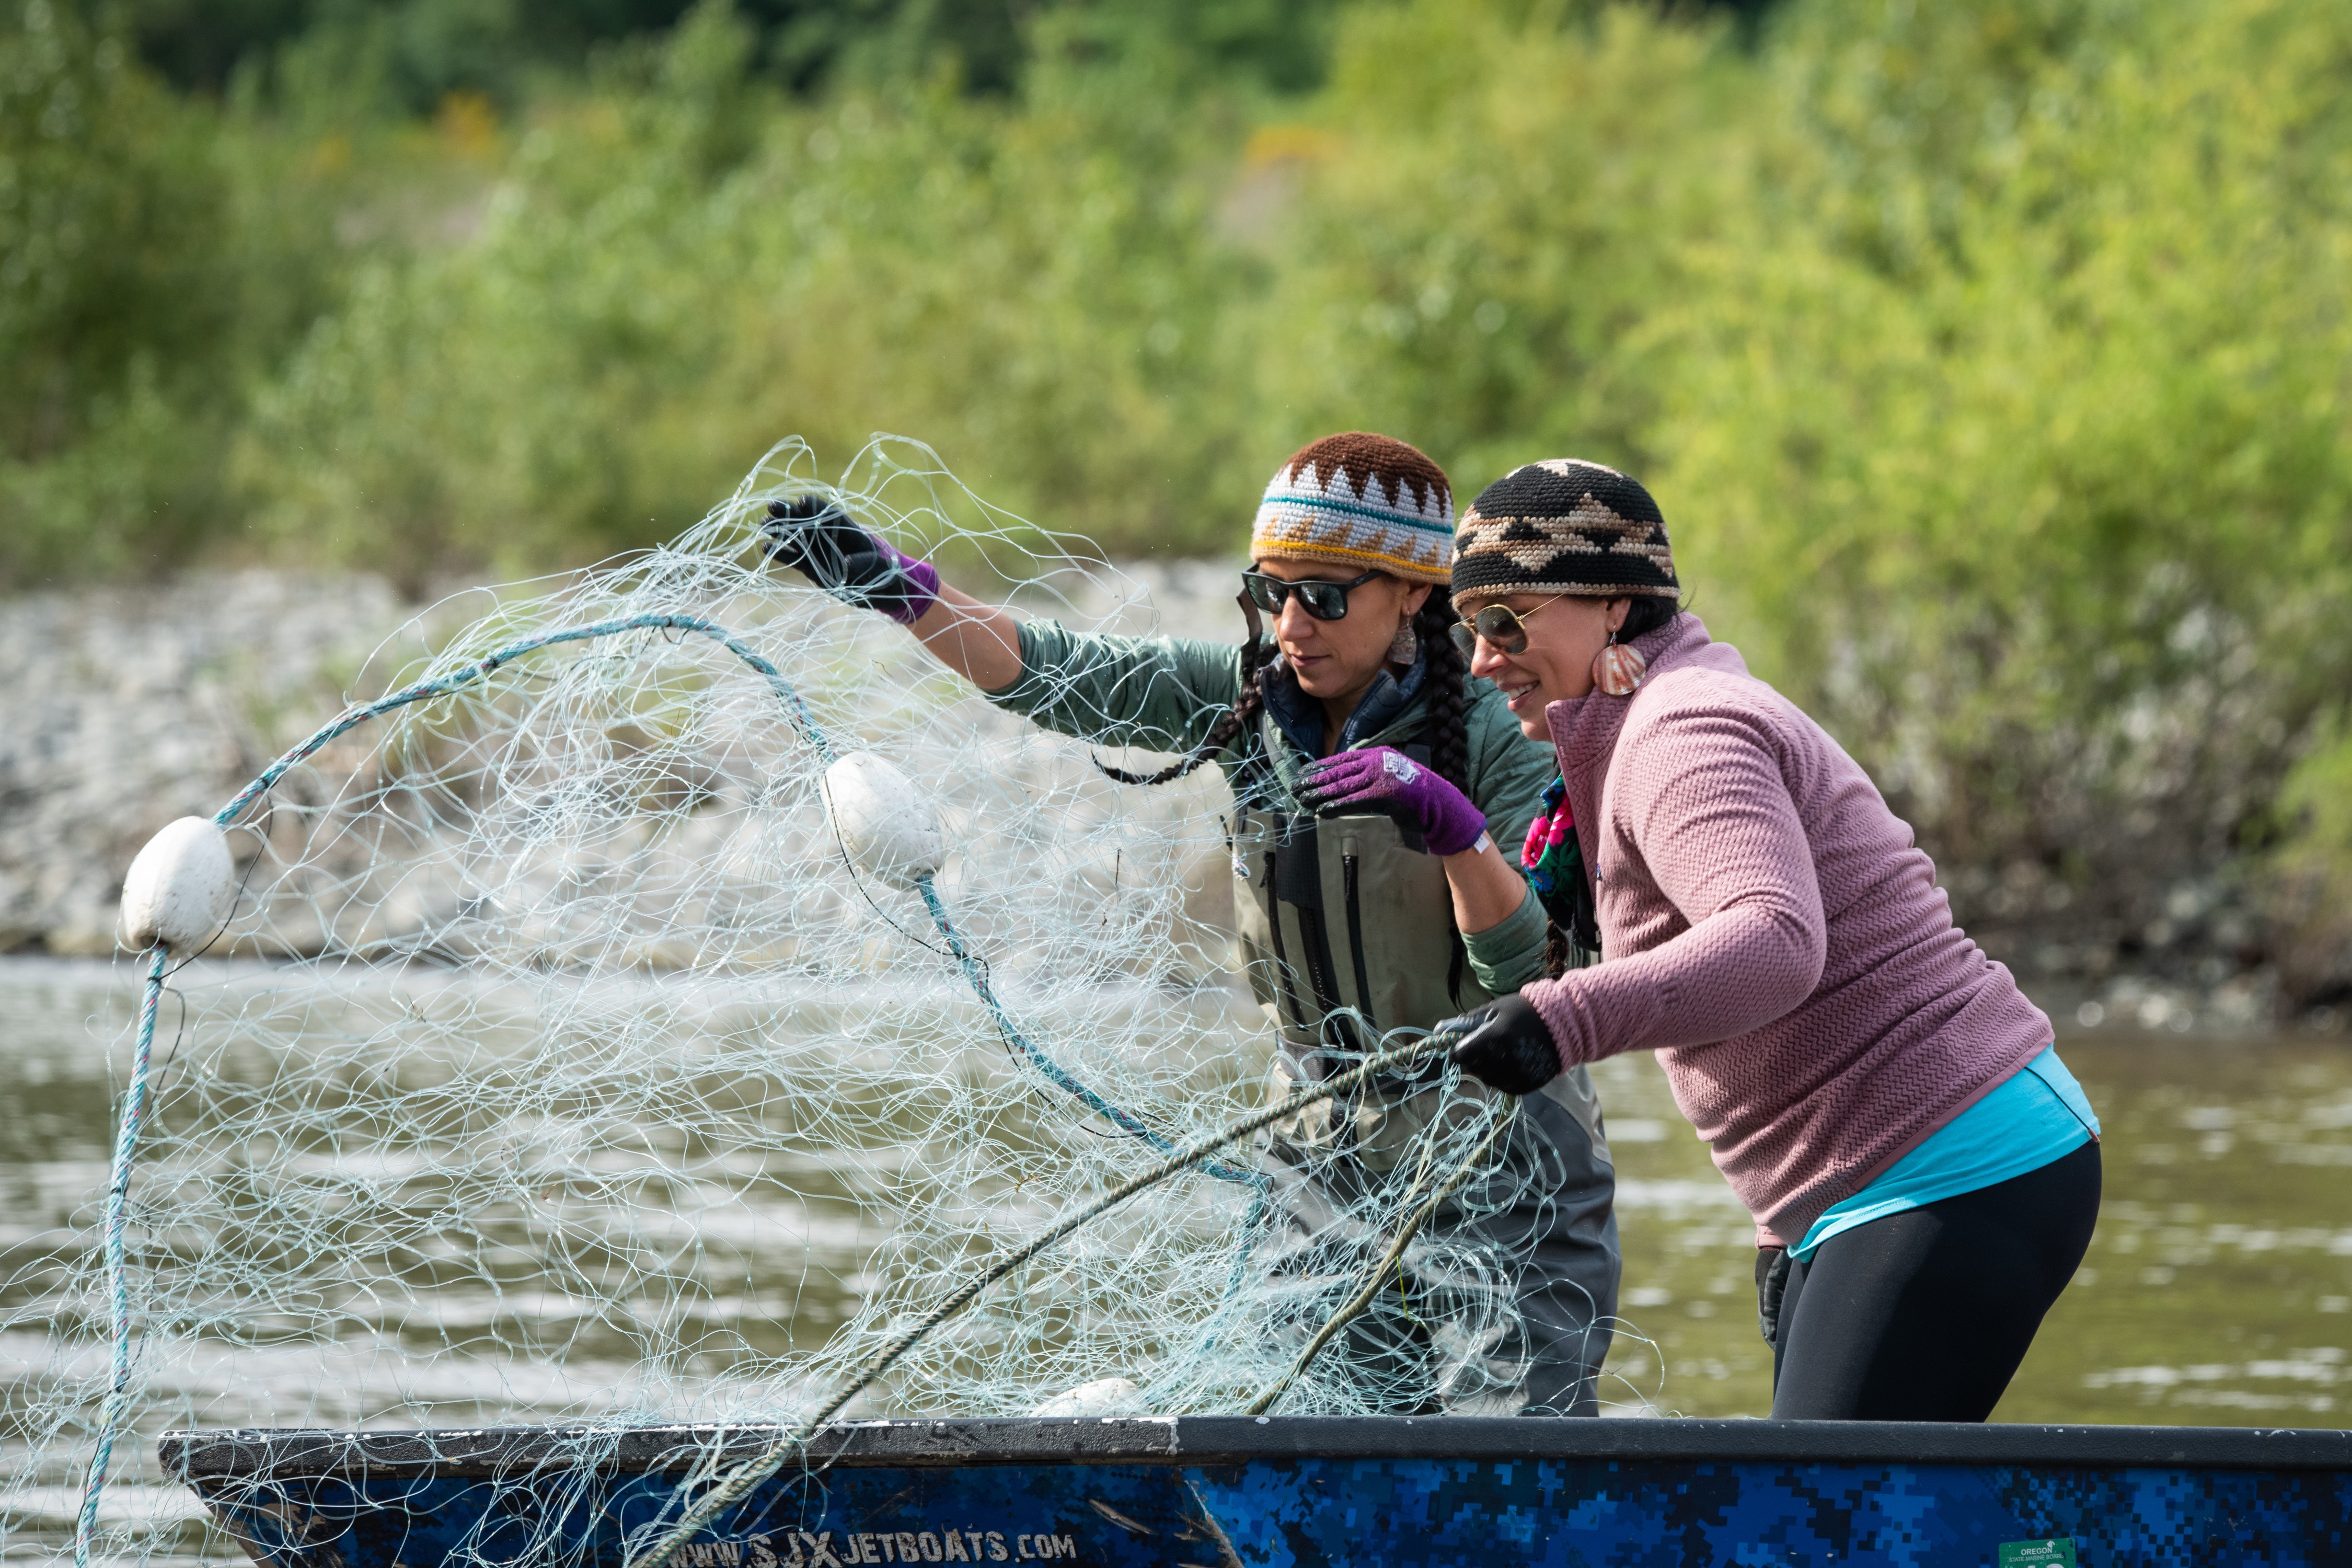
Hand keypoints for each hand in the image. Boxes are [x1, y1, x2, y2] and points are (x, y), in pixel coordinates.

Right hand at [761, 495, 940, 625]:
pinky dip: (782, 553)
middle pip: (809, 522)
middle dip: (791, 514)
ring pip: (798, 538)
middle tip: (771, 506)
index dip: (817, 508)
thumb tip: (846, 565)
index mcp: (852, 533)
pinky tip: (765, 546)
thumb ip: (867, 565)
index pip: (832, 517)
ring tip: (763, 523)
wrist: (887, 591)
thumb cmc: (890, 576)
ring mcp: (823, 553)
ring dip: (781, 530)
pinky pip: (796, 558)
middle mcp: (833, 540)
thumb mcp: (884, 571)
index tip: (802, 500)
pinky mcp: (815, 569)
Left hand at [1296, 745, 1487, 856]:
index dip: (1318, 768)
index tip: (1302, 775)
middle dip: (1314, 781)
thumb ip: (1365, 775)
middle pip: (1337, 772)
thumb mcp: (1386, 776)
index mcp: (1376, 755)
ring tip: (1302, 801)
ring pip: (1342, 786)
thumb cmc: (1410, 793)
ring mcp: (1381, 777)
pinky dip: (1336, 806)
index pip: (1340, 761)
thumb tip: (1339, 782)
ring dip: (1319, 795)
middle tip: (1294, 789)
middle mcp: (1376, 762)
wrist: (1438, 802)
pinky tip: (1322, 811)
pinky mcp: (1385, 795)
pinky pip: (1354, 801)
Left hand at [1437, 994, 1562, 1094]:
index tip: (1465, 1045)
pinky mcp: (1525, 1086)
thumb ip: (1466, 1022)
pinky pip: (1502, 1087)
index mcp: (1493, 1038)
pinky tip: (1513, 1062)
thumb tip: (1437, 1030)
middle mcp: (1503, 1060)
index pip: (1460, 1055)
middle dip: (1474, 1058)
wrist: (1561, 1026)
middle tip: (1488, 1045)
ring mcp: (1515, 1075)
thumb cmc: (1523, 1012)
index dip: (1459, 1050)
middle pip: (1472, 1068)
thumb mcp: (1494, 1010)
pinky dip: (1502, 1077)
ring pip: (1486, 1079)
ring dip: (1487, 1069)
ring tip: (1503, 1053)